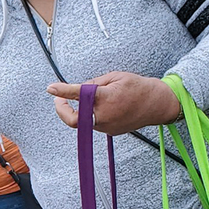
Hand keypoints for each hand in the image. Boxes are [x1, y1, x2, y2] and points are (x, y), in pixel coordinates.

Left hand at [48, 72, 181, 134]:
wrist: (158, 104)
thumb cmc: (138, 87)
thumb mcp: (115, 77)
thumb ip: (93, 84)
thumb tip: (78, 90)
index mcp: (105, 97)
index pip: (78, 94)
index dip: (62, 91)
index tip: (51, 88)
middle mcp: (104, 115)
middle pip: (73, 119)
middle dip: (62, 110)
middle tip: (58, 99)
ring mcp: (107, 126)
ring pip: (84, 121)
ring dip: (79, 110)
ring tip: (84, 98)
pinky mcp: (110, 131)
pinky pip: (94, 123)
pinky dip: (91, 114)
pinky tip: (99, 106)